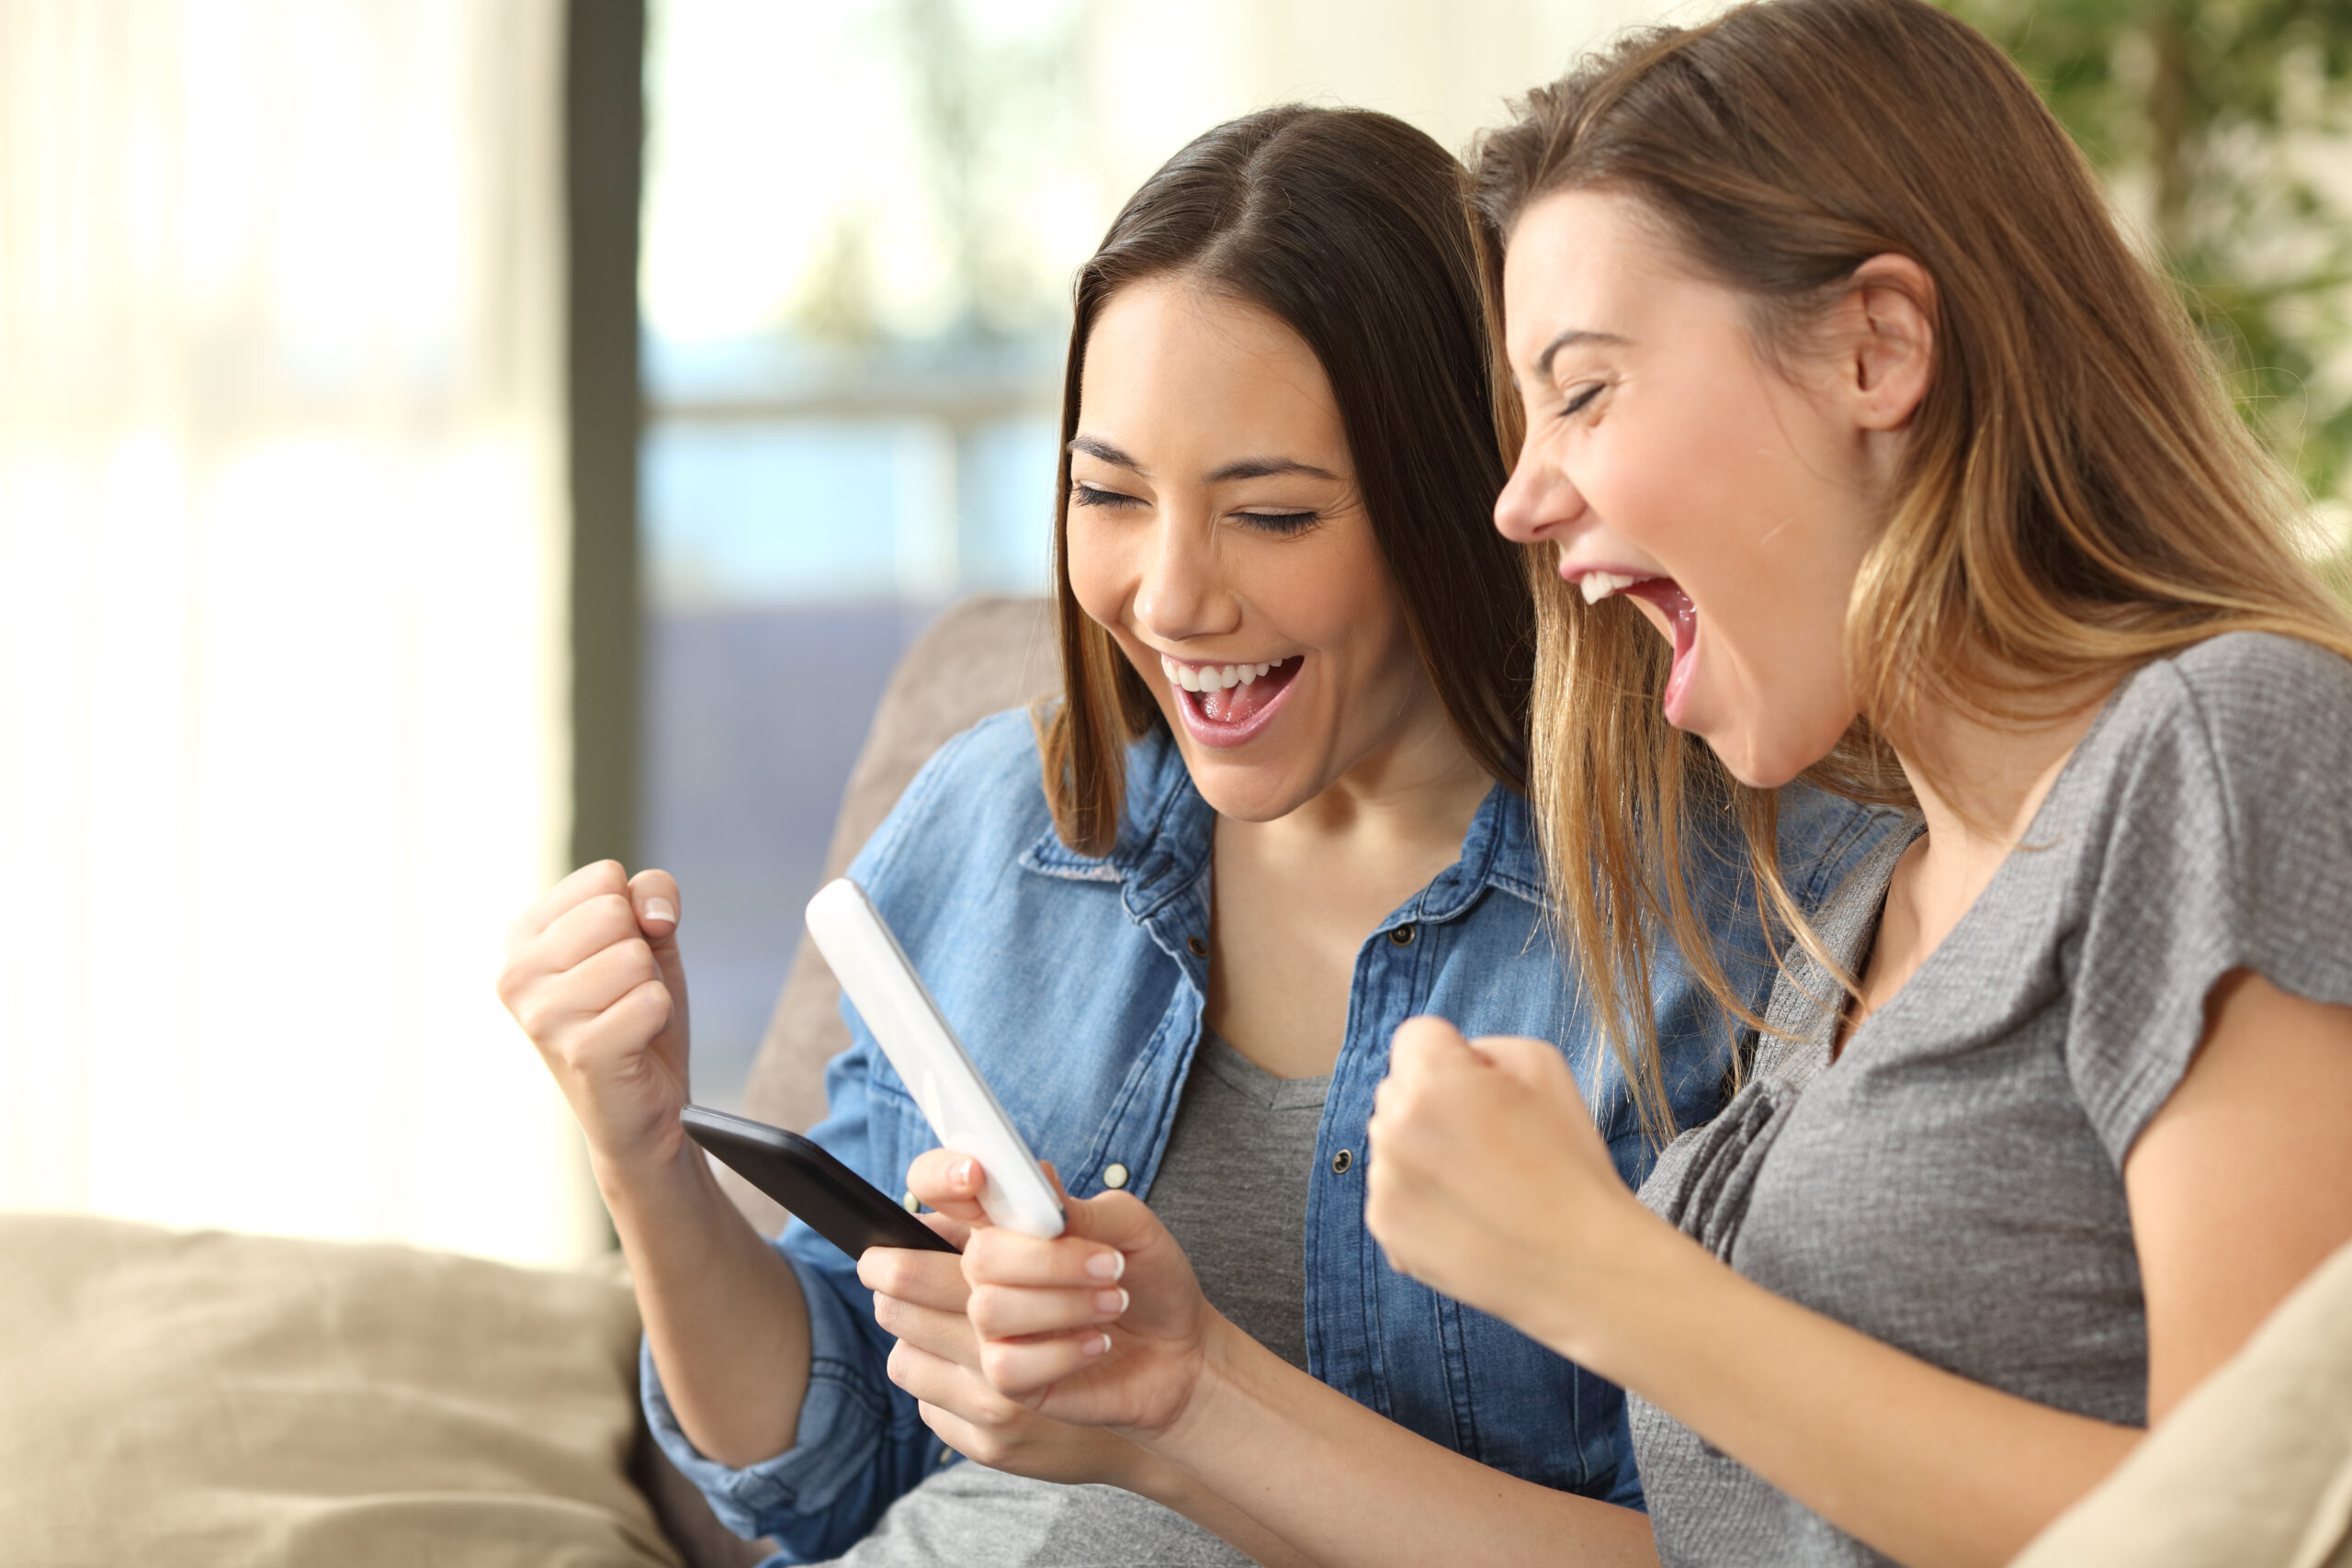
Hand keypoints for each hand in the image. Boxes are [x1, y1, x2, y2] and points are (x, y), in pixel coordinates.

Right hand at [497, 861, 691, 1180]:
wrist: (645, 1109)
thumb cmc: (637, 1015)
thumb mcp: (648, 937)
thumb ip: (650, 894)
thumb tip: (652, 916)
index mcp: (523, 937)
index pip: (604, 877)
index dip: (635, 913)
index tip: (619, 955)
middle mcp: (516, 974)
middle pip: (614, 912)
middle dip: (641, 953)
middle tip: (624, 995)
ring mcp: (542, 1016)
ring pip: (634, 957)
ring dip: (649, 989)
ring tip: (626, 1021)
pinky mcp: (579, 1051)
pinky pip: (651, 1000)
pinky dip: (659, 1019)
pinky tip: (634, 1045)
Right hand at [953, 1171, 1225, 1441]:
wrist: (1180, 1352)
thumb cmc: (1149, 1279)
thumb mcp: (1130, 1227)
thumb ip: (1075, 1207)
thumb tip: (1033, 1184)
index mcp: (998, 1222)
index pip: (929, 1185)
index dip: (936, 1176)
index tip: (975, 1175)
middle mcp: (979, 1273)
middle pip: (952, 1259)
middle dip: (1037, 1258)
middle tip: (1107, 1263)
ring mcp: (985, 1331)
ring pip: (985, 1310)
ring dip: (1063, 1301)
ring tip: (1115, 1301)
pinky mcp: (1003, 1383)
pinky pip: (1003, 1366)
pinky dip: (1062, 1351)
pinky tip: (1097, 1343)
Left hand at [1364, 1016, 1644, 1351]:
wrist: (1580, 1264)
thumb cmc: (1568, 1161)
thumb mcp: (1543, 1065)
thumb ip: (1482, 1047)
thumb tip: (1448, 1061)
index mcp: (1431, 1079)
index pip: (1416, 1036)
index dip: (1454, 1056)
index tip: (1485, 1090)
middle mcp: (1393, 1127)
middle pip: (1399, 1089)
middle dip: (1434, 1101)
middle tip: (1490, 1140)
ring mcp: (1384, 1181)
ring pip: (1393, 1141)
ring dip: (1423, 1151)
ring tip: (1483, 1183)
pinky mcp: (1385, 1227)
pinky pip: (1393, 1190)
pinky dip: (1422, 1198)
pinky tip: (1469, 1213)